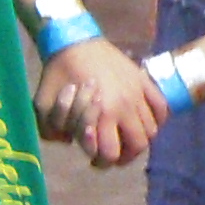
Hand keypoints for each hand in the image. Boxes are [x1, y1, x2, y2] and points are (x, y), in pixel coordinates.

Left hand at [39, 38, 164, 166]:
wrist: (73, 42)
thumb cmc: (58, 74)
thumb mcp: (43, 104)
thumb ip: (51, 130)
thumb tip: (68, 142)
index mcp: (101, 113)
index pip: (110, 153)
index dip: (101, 162)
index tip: (93, 160)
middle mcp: (124, 106)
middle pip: (137, 146)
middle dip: (124, 156)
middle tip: (112, 154)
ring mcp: (137, 93)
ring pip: (151, 130)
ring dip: (139, 140)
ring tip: (127, 138)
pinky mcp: (144, 81)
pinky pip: (161, 107)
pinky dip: (157, 119)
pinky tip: (144, 121)